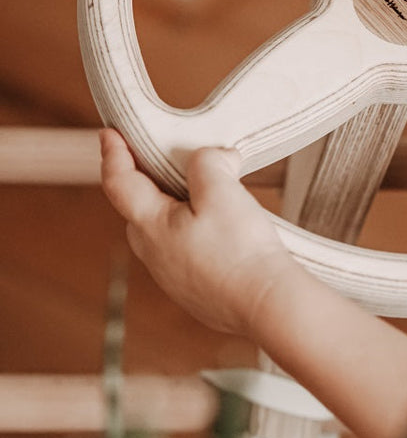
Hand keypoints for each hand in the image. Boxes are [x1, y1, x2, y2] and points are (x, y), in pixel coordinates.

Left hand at [99, 130, 293, 337]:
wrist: (266, 303)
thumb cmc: (241, 250)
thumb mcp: (221, 191)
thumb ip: (205, 163)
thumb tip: (210, 159)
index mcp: (151, 226)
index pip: (118, 183)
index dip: (113, 154)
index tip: (109, 134)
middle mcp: (154, 255)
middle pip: (140, 208)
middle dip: (148, 181)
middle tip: (168, 160)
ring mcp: (173, 278)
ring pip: (165, 232)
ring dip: (177, 210)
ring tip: (207, 196)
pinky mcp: (195, 292)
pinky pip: (186, 254)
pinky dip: (197, 235)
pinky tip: (224, 233)